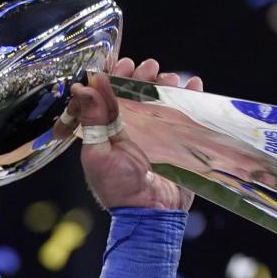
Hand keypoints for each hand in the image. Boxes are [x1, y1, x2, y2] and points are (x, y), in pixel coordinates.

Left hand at [68, 57, 204, 210]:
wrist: (151, 212)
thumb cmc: (118, 187)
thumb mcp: (99, 153)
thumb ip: (93, 121)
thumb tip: (82, 88)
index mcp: (106, 130)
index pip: (109, 95)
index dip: (115, 76)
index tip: (124, 65)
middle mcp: (130, 128)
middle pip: (136, 91)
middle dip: (142, 75)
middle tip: (149, 68)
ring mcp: (155, 132)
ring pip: (160, 98)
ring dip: (164, 83)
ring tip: (169, 78)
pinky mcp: (177, 139)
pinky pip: (185, 112)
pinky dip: (191, 95)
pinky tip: (194, 85)